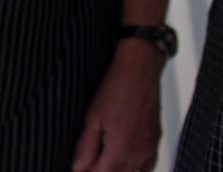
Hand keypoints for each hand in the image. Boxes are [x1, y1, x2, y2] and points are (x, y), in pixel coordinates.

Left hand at [71, 40, 163, 171]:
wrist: (139, 72)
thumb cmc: (116, 90)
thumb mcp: (92, 118)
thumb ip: (86, 147)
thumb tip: (77, 168)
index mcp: (120, 150)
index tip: (78, 168)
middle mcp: (139, 155)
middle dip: (100, 171)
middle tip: (88, 163)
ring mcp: (150, 150)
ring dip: (118, 170)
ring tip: (102, 161)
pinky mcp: (156, 143)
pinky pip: (147, 166)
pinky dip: (135, 168)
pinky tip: (123, 161)